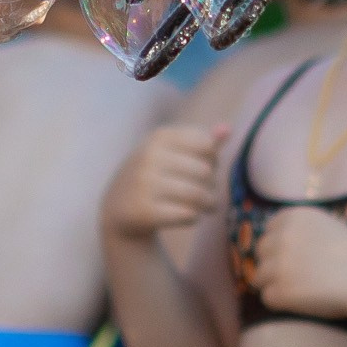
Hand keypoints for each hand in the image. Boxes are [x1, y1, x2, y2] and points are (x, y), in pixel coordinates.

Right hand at [103, 120, 229, 242]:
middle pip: (205, 172)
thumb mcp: (174, 153)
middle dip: (212, 185)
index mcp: (159, 136)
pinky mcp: (144, 211)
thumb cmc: (155, 176)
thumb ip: (204, 141)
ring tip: (208, 206)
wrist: (118, 209)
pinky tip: (188, 216)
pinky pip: (188, 215)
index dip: (214, 159)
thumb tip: (228, 129)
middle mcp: (149, 156)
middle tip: (207, 192)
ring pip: (198, 195)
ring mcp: (144, 184)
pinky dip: (194, 217)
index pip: (207, 146)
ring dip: (210, 204)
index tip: (207, 167)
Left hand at [250, 203, 346, 321]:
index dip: (280, 249)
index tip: (299, 259)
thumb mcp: (324, 227)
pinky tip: (304, 301)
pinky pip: (268, 298)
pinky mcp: (280, 290)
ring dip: (277, 285)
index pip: (268, 233)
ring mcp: (278, 264)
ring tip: (304, 290)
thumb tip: (272, 246)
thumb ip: (298, 231)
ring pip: (259, 278)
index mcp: (293, 216)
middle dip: (274, 266)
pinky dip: (282, 303)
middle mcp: (281, 236)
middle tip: (301, 278)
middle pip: (260, 254)